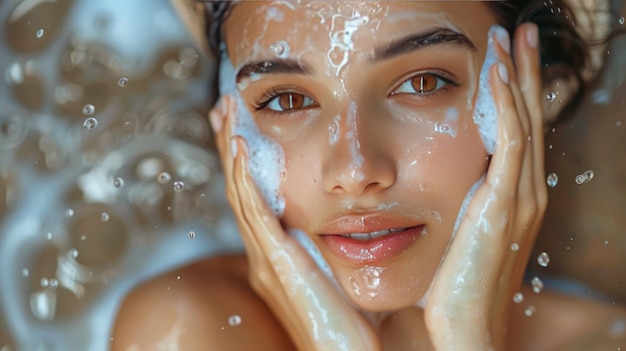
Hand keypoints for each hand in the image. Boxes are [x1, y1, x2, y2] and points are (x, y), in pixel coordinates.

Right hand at [211, 96, 380, 350]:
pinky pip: (254, 212)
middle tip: (223, 107)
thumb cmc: (352, 322)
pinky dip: (244, 178)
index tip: (242, 126)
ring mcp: (266, 259)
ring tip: (226, 112)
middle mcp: (264, 255)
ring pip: (241, 193)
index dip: (245, 161)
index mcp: (276, 257)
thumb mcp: (336, 273)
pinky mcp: (276, 263)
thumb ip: (331, 247)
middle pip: (240, 189)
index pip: (255, 199)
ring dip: (232, 150)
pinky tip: (239, 147)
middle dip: (230, 146)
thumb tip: (347, 222)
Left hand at [424, 23, 546, 349]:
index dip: (513, 90)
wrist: (467, 326)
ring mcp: (519, 198)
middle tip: (516, 30)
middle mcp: (524, 191)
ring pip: (523, 121)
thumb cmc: (456, 284)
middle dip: (522, 70)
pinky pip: (510, 143)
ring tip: (510, 36)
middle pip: (527, 116)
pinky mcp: (502, 206)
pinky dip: (506, 105)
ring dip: (517, 75)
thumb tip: (444, 183)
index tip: (502, 56)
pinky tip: (497, 74)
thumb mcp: (461, 233)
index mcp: (513, 196)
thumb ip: (462, 203)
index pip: (518, 130)